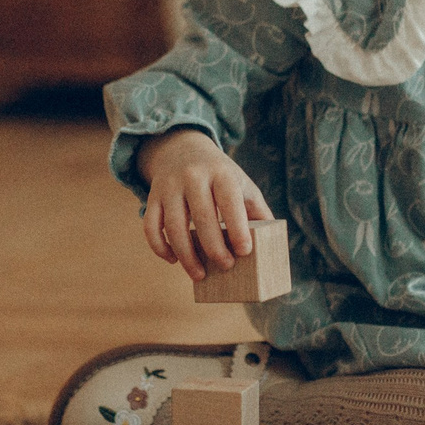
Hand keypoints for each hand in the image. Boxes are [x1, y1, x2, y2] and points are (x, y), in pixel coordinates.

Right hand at [136, 128, 271, 281]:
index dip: (237, 228)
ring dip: (186, 255)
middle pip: (202, 217)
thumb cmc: (220, 175)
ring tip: (199, 275)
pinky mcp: (153, 197)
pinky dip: (160, 247)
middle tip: (226, 266)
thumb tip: (272, 244)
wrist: (182, 149)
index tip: (244, 252)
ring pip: (173, 226)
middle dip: (214, 247)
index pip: (229, 201)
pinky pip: (151, 226)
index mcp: (221, 173)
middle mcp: (193, 176)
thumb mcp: (242, 184)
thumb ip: (258, 211)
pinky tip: (173, 260)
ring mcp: (169, 187)